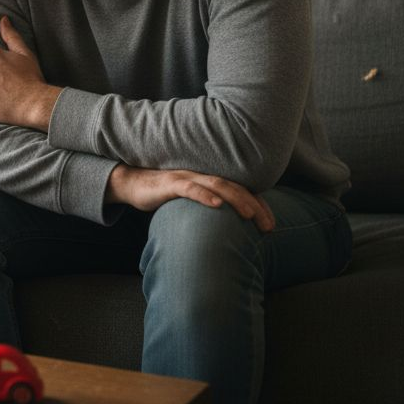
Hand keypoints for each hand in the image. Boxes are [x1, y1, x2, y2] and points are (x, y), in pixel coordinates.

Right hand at [105, 165, 274, 231]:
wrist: (132, 184)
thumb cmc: (163, 195)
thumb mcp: (190, 202)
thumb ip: (208, 208)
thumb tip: (229, 228)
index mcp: (209, 180)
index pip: (241, 190)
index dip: (259, 204)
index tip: (271, 223)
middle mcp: (202, 175)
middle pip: (235, 187)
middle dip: (255, 206)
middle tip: (269, 227)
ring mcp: (186, 177)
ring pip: (217, 185)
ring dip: (237, 199)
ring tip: (251, 215)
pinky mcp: (170, 184)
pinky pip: (190, 188)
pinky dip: (204, 196)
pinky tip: (217, 205)